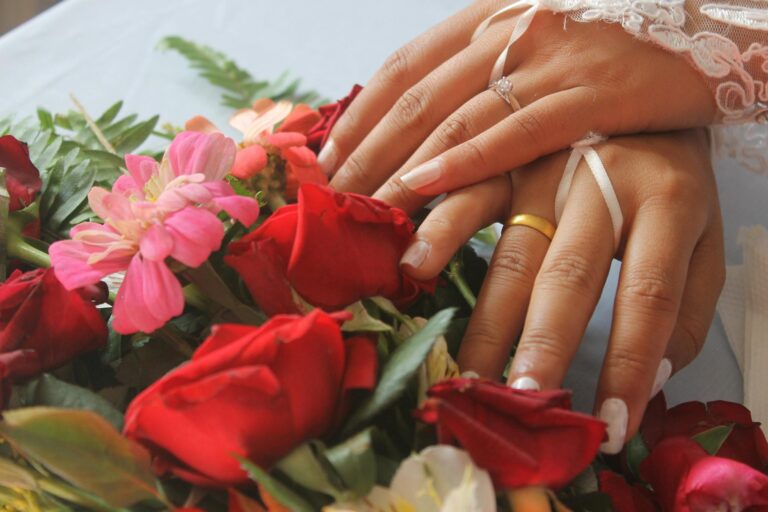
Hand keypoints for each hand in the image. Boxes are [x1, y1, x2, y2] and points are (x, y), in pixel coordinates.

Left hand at [324, 0, 715, 212]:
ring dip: (399, 166)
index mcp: (489, 14)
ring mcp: (549, 59)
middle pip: (416, 98)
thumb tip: (429, 121)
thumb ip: (483, 68)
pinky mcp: (593, 91)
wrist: (706, 15)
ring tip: (364, 207)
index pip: (404, 70)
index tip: (327, 160)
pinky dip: (464, 160)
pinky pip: (515, 131)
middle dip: (365, 152)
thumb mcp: (537, 34)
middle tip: (330, 198)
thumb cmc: (614, 34)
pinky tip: (425, 187)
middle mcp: (509, 29)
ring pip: (454, 118)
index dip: (359, 116)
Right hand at [401, 129, 724, 452]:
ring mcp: (547, 169)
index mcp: (669, 200)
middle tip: (522, 401)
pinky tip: (413, 269)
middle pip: (571, 276)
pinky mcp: (505, 157)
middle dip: (544, 344)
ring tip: (466, 366)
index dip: (630, 363)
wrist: (642, 83)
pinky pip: (467, 196)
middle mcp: (604, 185)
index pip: (651, 295)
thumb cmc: (672, 175)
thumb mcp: (704, 234)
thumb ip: (684, 308)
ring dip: (486, 313)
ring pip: (512, 250)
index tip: (611, 426)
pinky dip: (438, 233)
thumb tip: (647, 383)